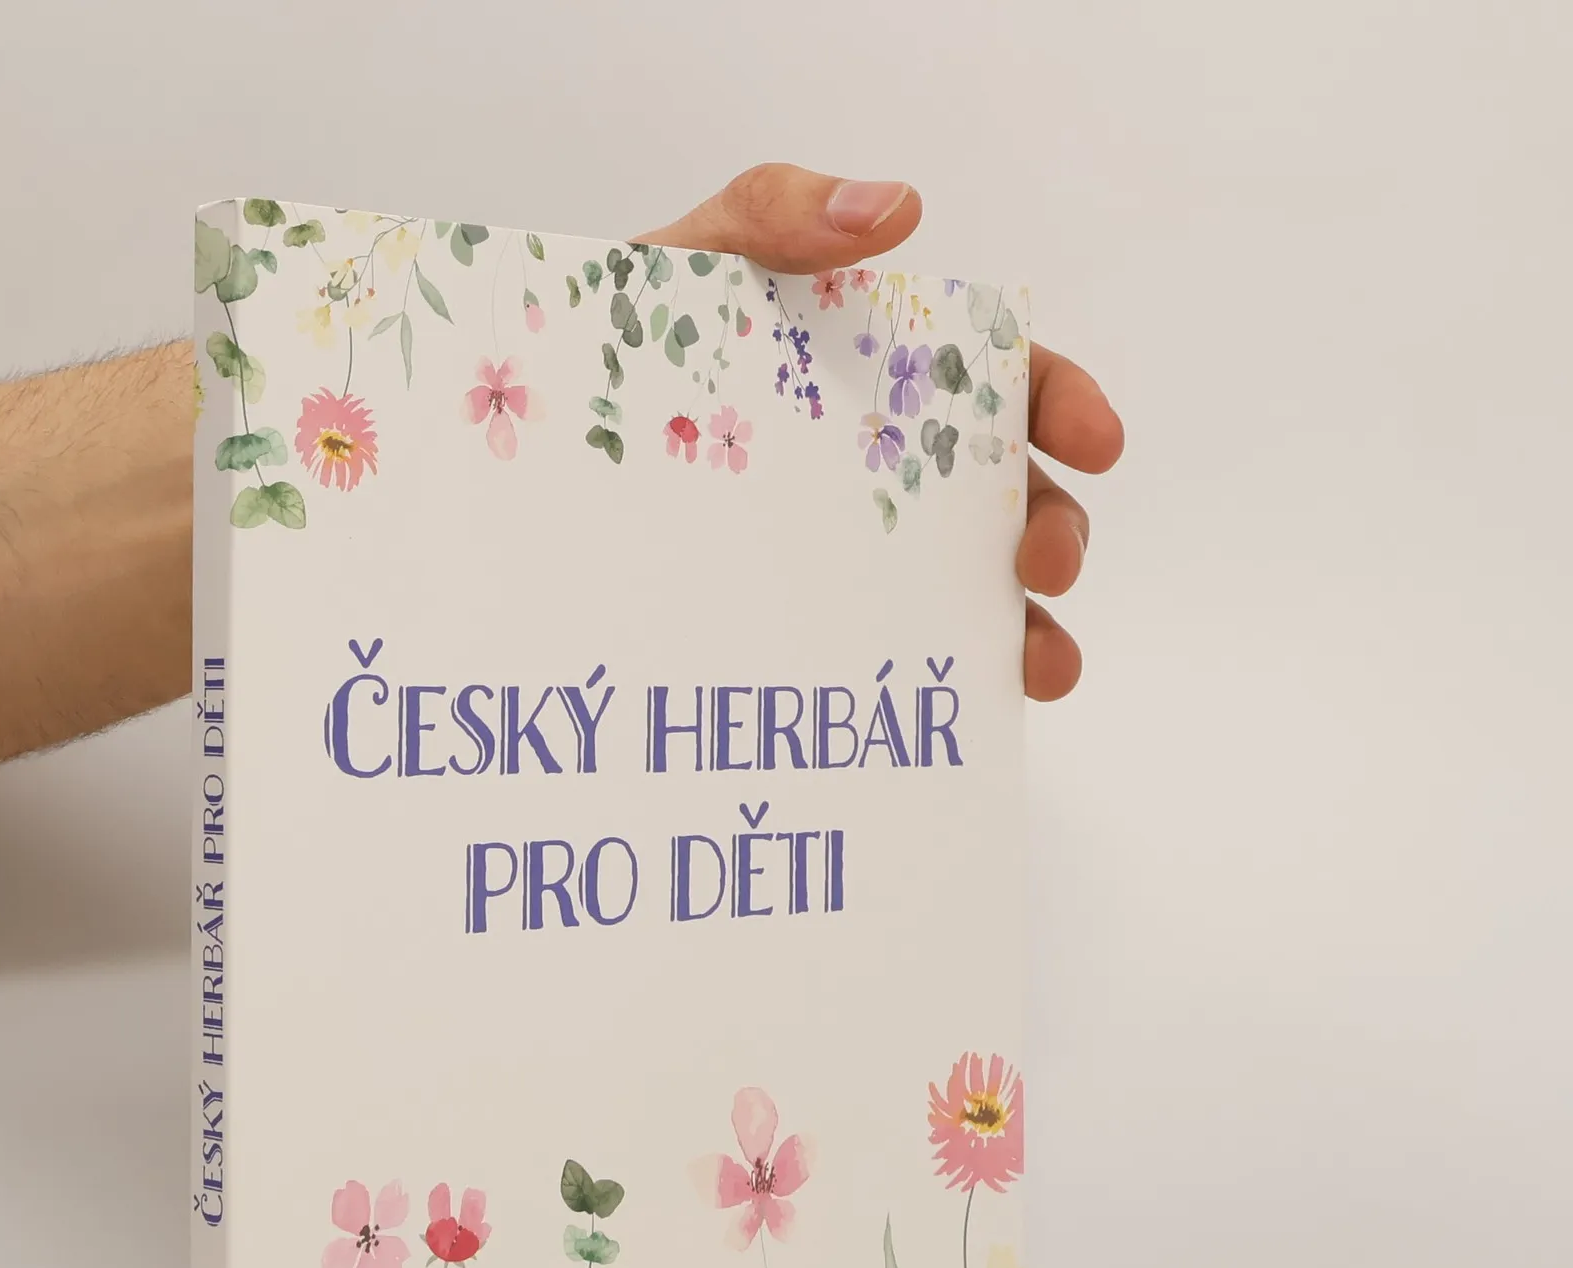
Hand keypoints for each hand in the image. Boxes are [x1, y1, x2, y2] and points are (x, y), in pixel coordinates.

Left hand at [636, 164, 1122, 701]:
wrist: (516, 457)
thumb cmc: (613, 353)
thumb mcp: (681, 265)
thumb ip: (774, 215)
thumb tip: (897, 210)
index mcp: (875, 377)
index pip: (1000, 382)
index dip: (1062, 405)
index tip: (1094, 441)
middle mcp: (882, 475)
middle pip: (1008, 502)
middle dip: (1053, 531)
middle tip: (1044, 559)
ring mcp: (850, 561)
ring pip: (969, 600)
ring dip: (1027, 634)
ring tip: (1039, 667)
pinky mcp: (805, 633)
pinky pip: (891, 666)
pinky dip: (943, 690)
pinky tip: (957, 714)